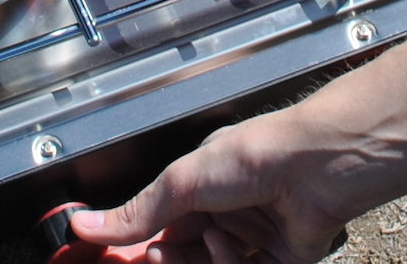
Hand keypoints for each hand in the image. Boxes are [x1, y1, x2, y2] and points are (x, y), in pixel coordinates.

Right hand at [69, 39, 406, 262]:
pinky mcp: (283, 258)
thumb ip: (138, 211)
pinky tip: (236, 246)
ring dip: (205, 259)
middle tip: (157, 255)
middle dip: (168, 257)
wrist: (319, 167)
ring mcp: (255, 235)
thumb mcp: (183, 181)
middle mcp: (228, 209)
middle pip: (183, 252)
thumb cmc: (260, 153)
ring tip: (211, 239)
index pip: (158, 223)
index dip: (138, 243)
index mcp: (202, 183)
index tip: (120, 256)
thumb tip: (87, 224)